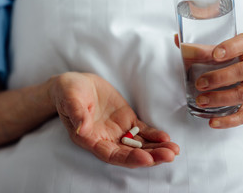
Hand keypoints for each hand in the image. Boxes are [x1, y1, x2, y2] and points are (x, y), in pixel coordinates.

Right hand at [48, 72, 178, 167]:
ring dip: (157, 148)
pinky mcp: (127, 120)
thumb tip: (81, 128)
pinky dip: (154, 135)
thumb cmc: (68, 91)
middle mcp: (106, 139)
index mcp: (89, 139)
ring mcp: (118, 130)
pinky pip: (142, 131)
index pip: (111, 154)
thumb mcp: (69, 98)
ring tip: (174, 150)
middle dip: (150, 156)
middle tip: (169, 156)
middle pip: (130, 153)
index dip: (128, 158)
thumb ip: (76, 113)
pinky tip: (166, 138)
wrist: (77, 84)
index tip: (145, 158)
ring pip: (139, 144)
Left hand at [175, 33, 242, 127]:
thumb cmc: (236, 56)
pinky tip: (212, 122)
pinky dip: (228, 121)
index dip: (230, 48)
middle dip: (219, 78)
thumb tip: (176, 40)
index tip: (214, 54)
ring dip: (220, 98)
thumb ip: (201, 47)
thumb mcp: (224, 47)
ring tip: (201, 101)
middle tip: (199, 83)